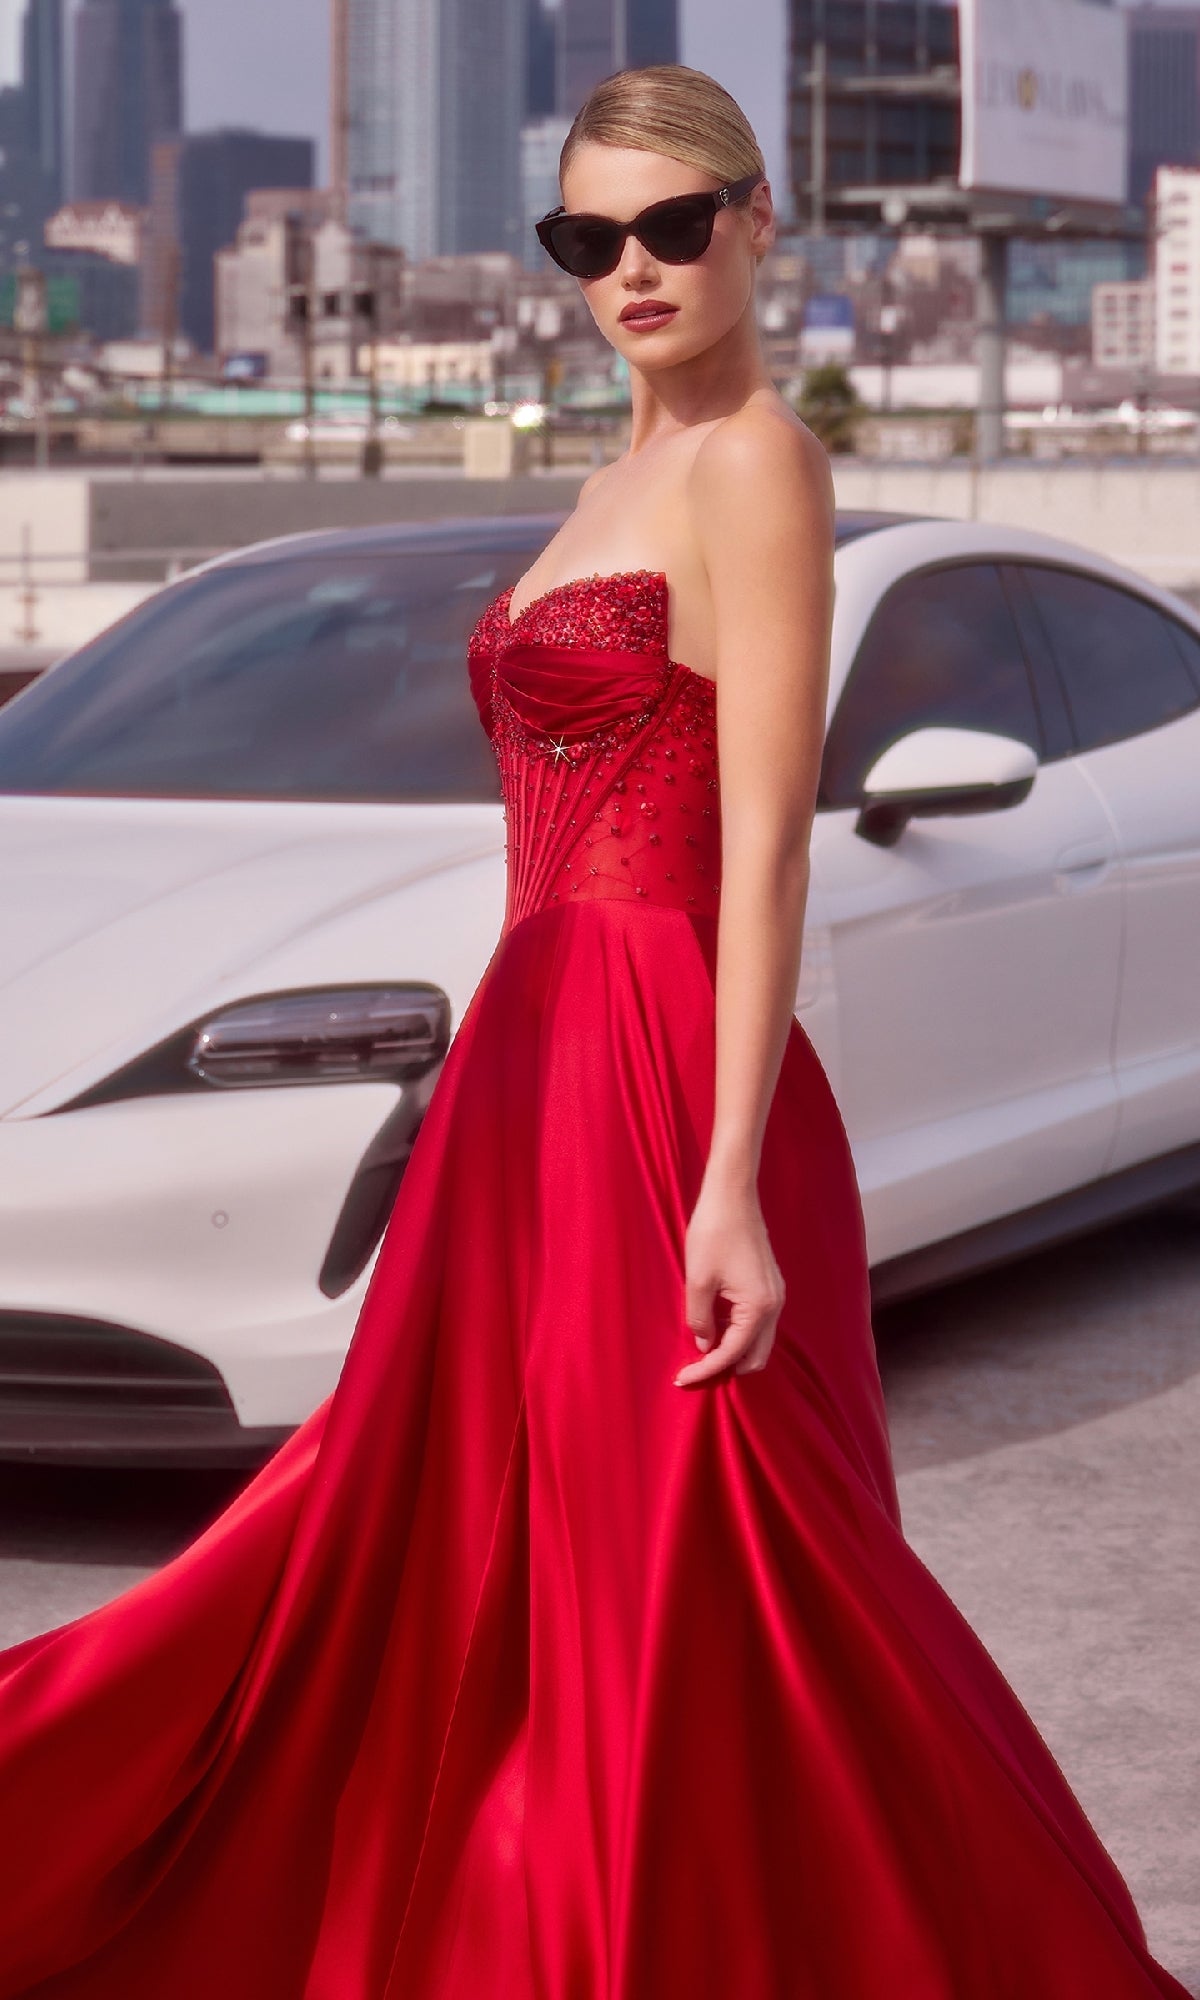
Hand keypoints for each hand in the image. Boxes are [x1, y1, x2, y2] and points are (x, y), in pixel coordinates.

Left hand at [675, 1180, 784, 1386]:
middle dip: (726, 1367)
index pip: (733, 1352)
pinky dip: (739, 1333)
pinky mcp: (769, 1284)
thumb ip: (701, 1319)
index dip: (706, 1369)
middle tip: (694, 1370)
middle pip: (755, 1355)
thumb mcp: (698, 1280)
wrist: (732, 1196)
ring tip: (701, 1351)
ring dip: (733, 1351)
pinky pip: (758, 1322)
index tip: (682, 1379)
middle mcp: (774, 1305)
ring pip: (759, 1340)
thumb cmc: (713, 1233)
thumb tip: (704, 1345)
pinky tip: (715, 1328)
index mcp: (759, 1307)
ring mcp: (775, 1294)